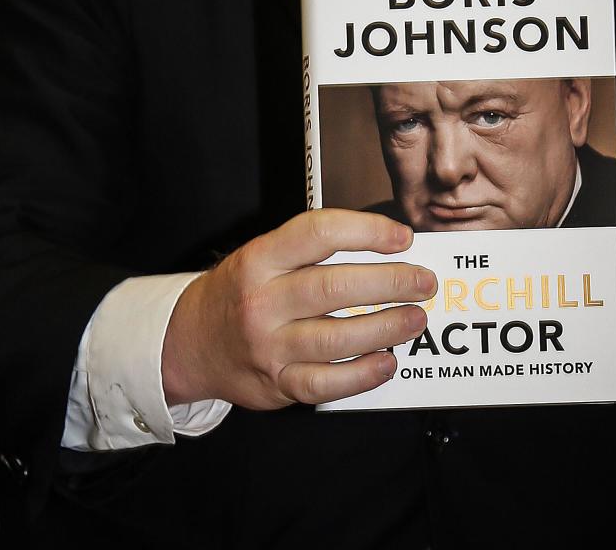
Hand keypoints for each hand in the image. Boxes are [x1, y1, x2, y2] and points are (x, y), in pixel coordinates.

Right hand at [161, 209, 435, 408]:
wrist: (192, 341)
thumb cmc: (242, 290)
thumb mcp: (264, 255)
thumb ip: (313, 250)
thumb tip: (387, 247)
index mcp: (261, 258)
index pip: (318, 234)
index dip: (366, 232)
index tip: (402, 237)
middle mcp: (262, 301)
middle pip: (334, 288)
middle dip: (390, 283)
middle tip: (424, 282)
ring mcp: (268, 346)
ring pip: (336, 338)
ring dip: (386, 328)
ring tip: (416, 318)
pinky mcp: (276, 384)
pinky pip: (326, 383)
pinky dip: (362, 374)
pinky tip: (387, 361)